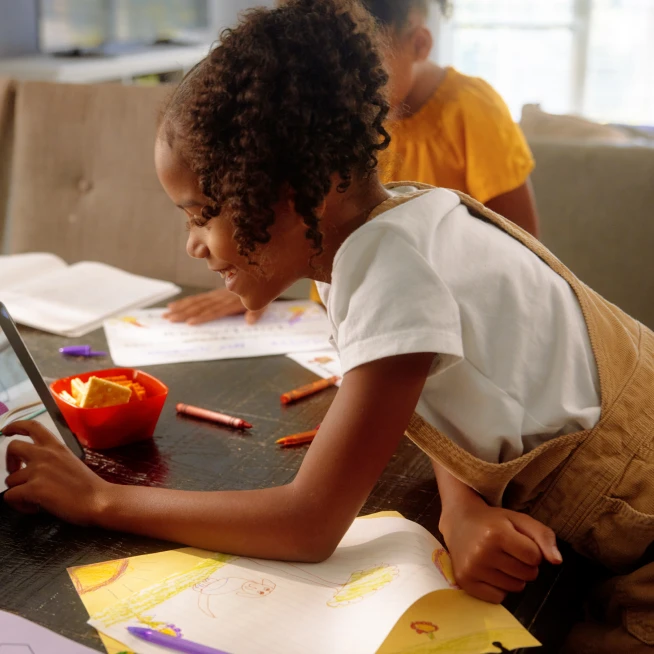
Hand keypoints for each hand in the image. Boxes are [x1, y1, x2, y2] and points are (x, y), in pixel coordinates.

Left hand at [2, 420, 109, 524]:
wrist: (98, 500)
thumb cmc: (90, 486)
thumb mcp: (72, 462)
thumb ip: (54, 460)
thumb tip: (38, 470)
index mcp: (57, 447)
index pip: (32, 426)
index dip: (15, 426)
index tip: (7, 431)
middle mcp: (45, 455)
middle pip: (13, 446)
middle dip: (9, 461)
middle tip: (16, 472)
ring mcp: (38, 471)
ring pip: (10, 479)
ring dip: (18, 490)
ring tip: (34, 499)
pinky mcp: (33, 488)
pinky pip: (10, 496)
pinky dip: (19, 505)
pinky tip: (34, 507)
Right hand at [163, 289, 265, 324]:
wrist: (263, 272)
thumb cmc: (264, 289)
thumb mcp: (263, 301)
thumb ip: (256, 311)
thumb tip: (250, 321)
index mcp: (232, 301)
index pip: (214, 311)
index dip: (202, 316)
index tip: (190, 322)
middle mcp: (222, 298)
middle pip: (200, 306)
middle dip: (184, 313)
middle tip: (168, 318)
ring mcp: (218, 295)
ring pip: (197, 302)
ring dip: (181, 308)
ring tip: (167, 313)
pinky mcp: (216, 294)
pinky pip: (199, 299)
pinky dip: (187, 302)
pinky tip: (175, 305)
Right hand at [440, 499, 561, 603]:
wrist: (459, 522)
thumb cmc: (493, 521)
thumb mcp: (519, 520)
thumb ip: (543, 536)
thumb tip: (557, 561)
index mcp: (496, 534)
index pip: (534, 557)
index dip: (532, 551)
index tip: (519, 542)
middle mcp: (482, 552)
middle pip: (527, 575)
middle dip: (525, 565)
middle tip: (509, 552)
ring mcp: (472, 568)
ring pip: (515, 588)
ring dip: (513, 577)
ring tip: (500, 561)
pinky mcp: (465, 581)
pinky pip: (498, 598)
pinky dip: (499, 588)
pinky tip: (490, 571)